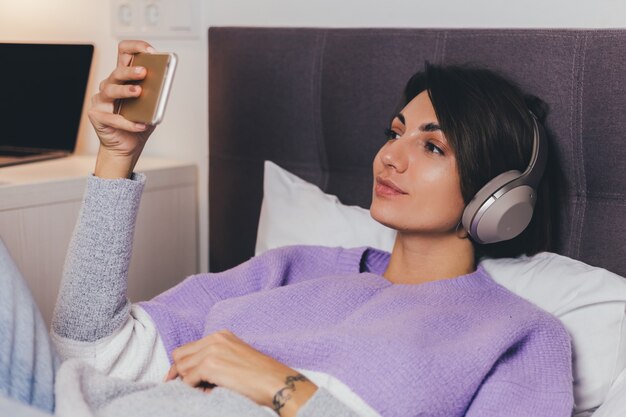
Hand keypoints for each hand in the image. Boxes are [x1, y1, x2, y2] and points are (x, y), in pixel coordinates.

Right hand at [88, 40, 156, 178]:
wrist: (126, 147)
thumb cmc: (138, 124)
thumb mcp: (151, 108)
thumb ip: (156, 95)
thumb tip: (162, 85)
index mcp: (123, 78)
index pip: (125, 53)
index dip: (136, 47)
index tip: (151, 51)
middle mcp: (110, 85)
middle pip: (117, 72)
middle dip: (130, 71)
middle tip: (144, 72)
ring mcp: (101, 100)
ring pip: (110, 89)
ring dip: (125, 91)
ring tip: (139, 92)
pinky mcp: (97, 115)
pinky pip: (113, 118)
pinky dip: (128, 123)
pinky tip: (141, 125)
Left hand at [165, 330, 317, 416]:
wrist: (275, 381)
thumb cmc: (259, 375)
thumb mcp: (235, 357)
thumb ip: (215, 358)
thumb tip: (191, 374)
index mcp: (221, 335)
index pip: (189, 348)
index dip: (183, 365)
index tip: (183, 378)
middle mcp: (215, 338)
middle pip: (180, 355)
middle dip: (182, 372)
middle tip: (193, 386)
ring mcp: (212, 350)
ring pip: (182, 367)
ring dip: (189, 381)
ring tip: (207, 389)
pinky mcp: (210, 364)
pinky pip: (188, 379)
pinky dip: (194, 389)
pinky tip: (209, 392)